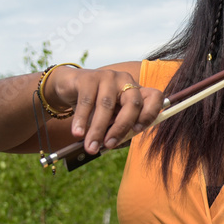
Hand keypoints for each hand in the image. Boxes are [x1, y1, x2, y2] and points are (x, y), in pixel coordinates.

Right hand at [45, 63, 162, 153]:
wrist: (69, 87)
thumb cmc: (95, 107)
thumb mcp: (111, 118)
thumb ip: (118, 129)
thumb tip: (117, 143)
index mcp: (137, 91)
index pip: (155, 97)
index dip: (150, 113)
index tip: (137, 130)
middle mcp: (126, 81)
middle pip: (133, 103)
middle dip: (122, 127)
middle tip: (109, 145)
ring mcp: (108, 77)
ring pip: (106, 105)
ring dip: (98, 129)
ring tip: (91, 147)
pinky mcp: (88, 77)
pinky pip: (87, 102)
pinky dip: (82, 120)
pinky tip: (77, 133)